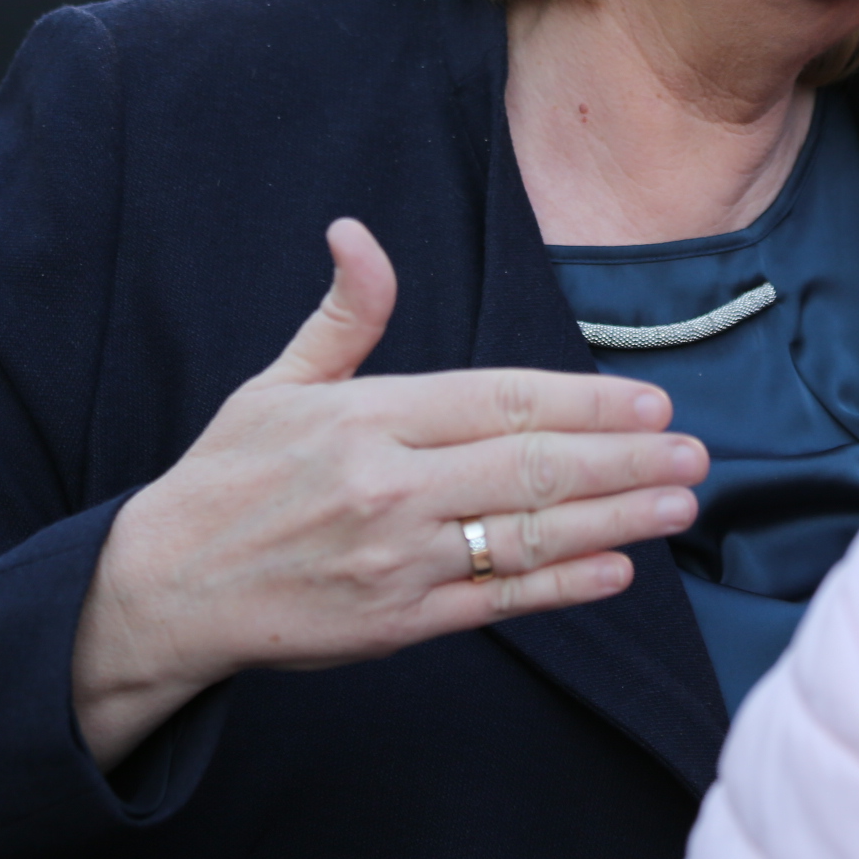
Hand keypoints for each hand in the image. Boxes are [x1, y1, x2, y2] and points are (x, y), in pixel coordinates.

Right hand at [70, 219, 707, 769]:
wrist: (164, 589)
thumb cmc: (228, 478)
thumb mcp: (277, 383)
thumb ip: (344, 315)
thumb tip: (357, 234)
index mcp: (367, 419)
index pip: (499, 401)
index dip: (583, 401)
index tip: (650, 402)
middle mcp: (389, 487)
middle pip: (530, 468)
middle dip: (622, 459)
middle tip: (693, 453)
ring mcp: (398, 560)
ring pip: (527, 536)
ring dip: (614, 520)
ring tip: (676, 505)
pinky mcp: (399, 624)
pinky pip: (498, 601)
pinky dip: (562, 586)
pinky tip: (618, 569)